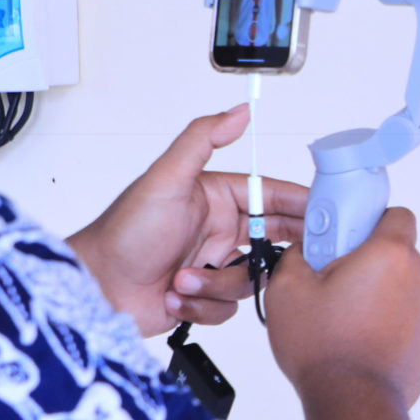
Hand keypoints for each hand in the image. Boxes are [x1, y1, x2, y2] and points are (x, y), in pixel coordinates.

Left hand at [66, 104, 305, 334]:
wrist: (95, 288)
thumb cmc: (123, 233)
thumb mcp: (165, 179)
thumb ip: (202, 139)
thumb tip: (239, 111)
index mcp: (215, 198)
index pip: (271, 196)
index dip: (300, 205)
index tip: (324, 216)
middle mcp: (217, 230)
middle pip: (272, 239)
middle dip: (274, 253)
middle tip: (288, 262)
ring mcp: (211, 265)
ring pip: (250, 280)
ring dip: (216, 285)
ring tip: (183, 280)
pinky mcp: (202, 297)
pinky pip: (229, 308)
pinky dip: (203, 306)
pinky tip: (175, 297)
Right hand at [262, 207, 419, 406]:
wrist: (352, 403)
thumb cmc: (324, 347)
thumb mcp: (286, 289)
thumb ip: (296, 255)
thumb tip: (304, 252)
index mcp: (391, 254)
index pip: (397, 215)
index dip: (372, 223)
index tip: (348, 239)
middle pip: (398, 256)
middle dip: (371, 265)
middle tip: (337, 286)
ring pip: (405, 290)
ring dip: (383, 298)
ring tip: (349, 324)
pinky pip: (413, 321)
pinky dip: (394, 327)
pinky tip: (366, 345)